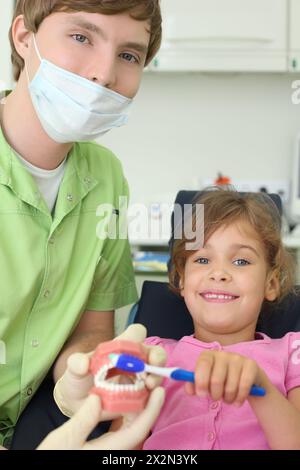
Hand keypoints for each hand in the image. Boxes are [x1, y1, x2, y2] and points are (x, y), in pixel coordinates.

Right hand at [38, 386, 164, 449]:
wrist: (47, 469)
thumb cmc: (50, 456)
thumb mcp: (63, 439)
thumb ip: (83, 419)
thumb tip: (98, 397)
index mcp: (110, 451)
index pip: (138, 430)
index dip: (152, 410)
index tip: (160, 391)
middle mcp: (115, 451)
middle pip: (138, 426)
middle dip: (147, 405)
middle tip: (150, 381)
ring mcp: (111, 450)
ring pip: (131, 427)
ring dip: (137, 407)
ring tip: (139, 385)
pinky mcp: (106, 448)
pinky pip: (122, 428)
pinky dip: (125, 413)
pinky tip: (122, 400)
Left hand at [55, 324, 166, 415]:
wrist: (78, 405)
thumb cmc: (78, 380)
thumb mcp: (73, 371)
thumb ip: (76, 363)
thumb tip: (83, 363)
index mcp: (120, 348)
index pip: (136, 333)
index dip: (138, 338)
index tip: (133, 350)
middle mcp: (134, 360)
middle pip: (154, 352)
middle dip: (157, 357)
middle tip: (153, 365)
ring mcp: (139, 379)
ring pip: (156, 373)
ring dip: (156, 378)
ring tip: (149, 386)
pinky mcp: (140, 397)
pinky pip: (152, 396)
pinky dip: (151, 397)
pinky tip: (143, 402)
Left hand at [185, 350, 263, 405]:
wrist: (247, 377)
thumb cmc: (222, 379)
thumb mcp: (207, 381)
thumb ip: (195, 385)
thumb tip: (189, 390)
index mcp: (208, 355)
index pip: (203, 365)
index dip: (201, 381)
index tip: (201, 395)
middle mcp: (223, 354)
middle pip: (216, 380)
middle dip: (215, 395)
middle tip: (217, 397)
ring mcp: (238, 358)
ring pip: (230, 387)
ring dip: (228, 399)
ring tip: (228, 398)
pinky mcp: (251, 365)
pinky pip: (244, 387)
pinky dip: (239, 399)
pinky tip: (237, 401)